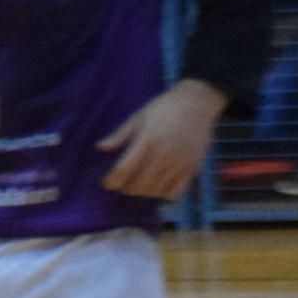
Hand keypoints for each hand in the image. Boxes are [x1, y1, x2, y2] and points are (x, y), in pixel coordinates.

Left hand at [95, 79, 226, 200]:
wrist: (198, 102)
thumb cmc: (165, 107)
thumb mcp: (139, 116)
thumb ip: (120, 135)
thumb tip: (99, 147)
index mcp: (148, 140)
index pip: (124, 169)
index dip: (112, 180)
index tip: (107, 183)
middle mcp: (164, 155)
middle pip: (139, 185)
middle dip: (126, 188)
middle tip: (121, 184)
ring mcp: (179, 164)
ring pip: (155, 191)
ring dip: (143, 192)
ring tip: (138, 186)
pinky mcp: (192, 169)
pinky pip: (175, 193)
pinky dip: (163, 195)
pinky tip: (158, 187)